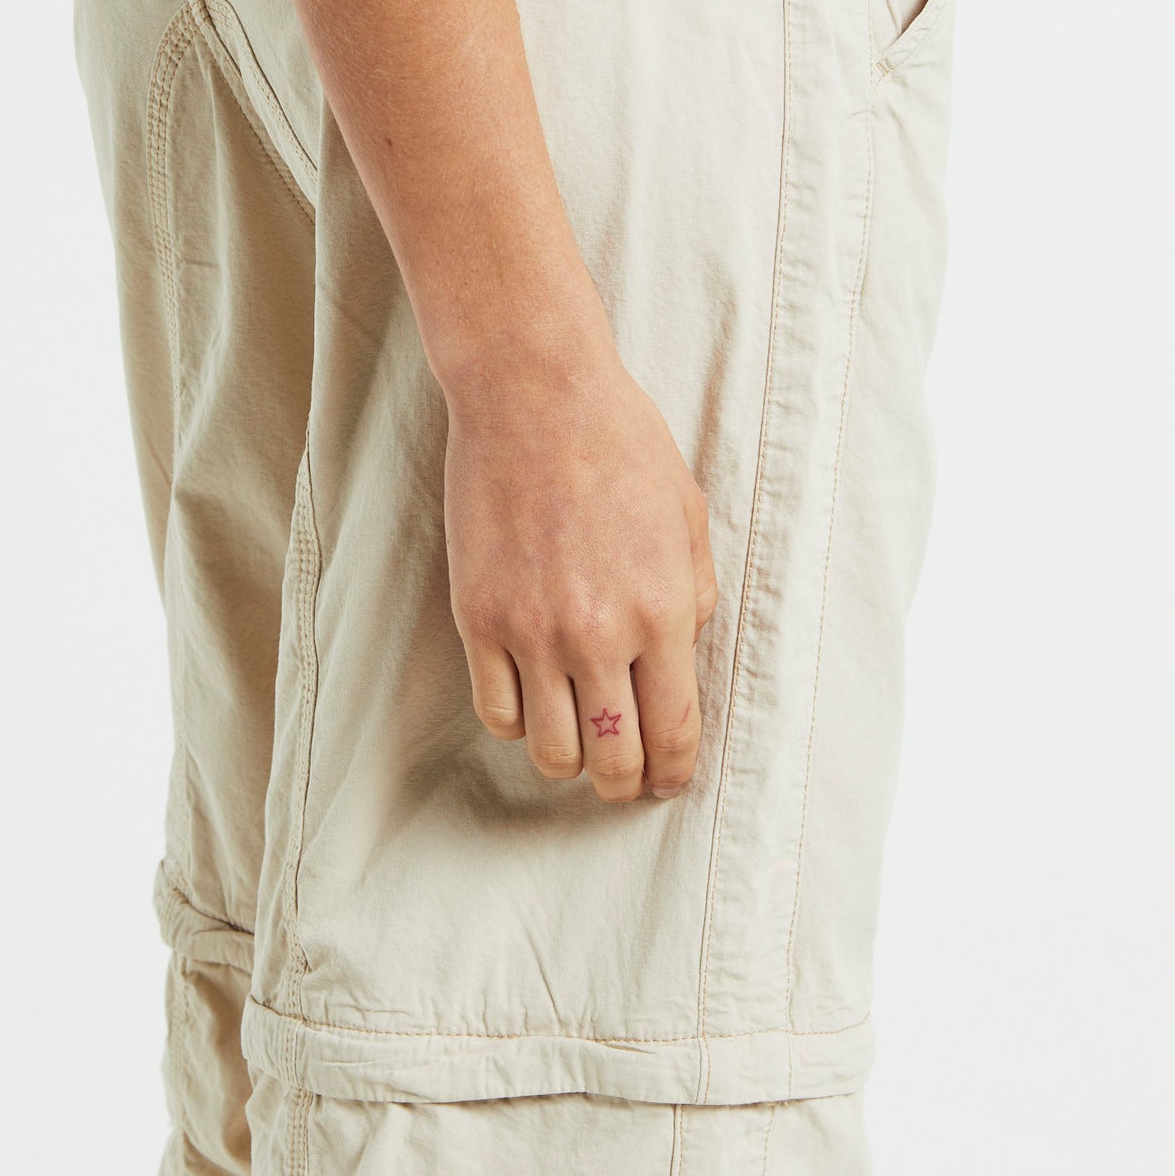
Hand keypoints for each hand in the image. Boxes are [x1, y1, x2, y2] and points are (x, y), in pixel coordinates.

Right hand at [443, 336, 718, 801]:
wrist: (534, 394)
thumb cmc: (619, 441)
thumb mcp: (687, 514)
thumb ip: (694, 593)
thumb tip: (684, 651)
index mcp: (663, 610)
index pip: (674, 731)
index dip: (673, 772)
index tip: (667, 781)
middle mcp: (600, 633)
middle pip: (614, 758)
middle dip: (623, 782)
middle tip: (623, 778)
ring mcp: (533, 630)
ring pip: (553, 750)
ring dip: (570, 759)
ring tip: (577, 742)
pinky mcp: (480, 617)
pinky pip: (497, 711)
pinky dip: (518, 722)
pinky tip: (532, 702)